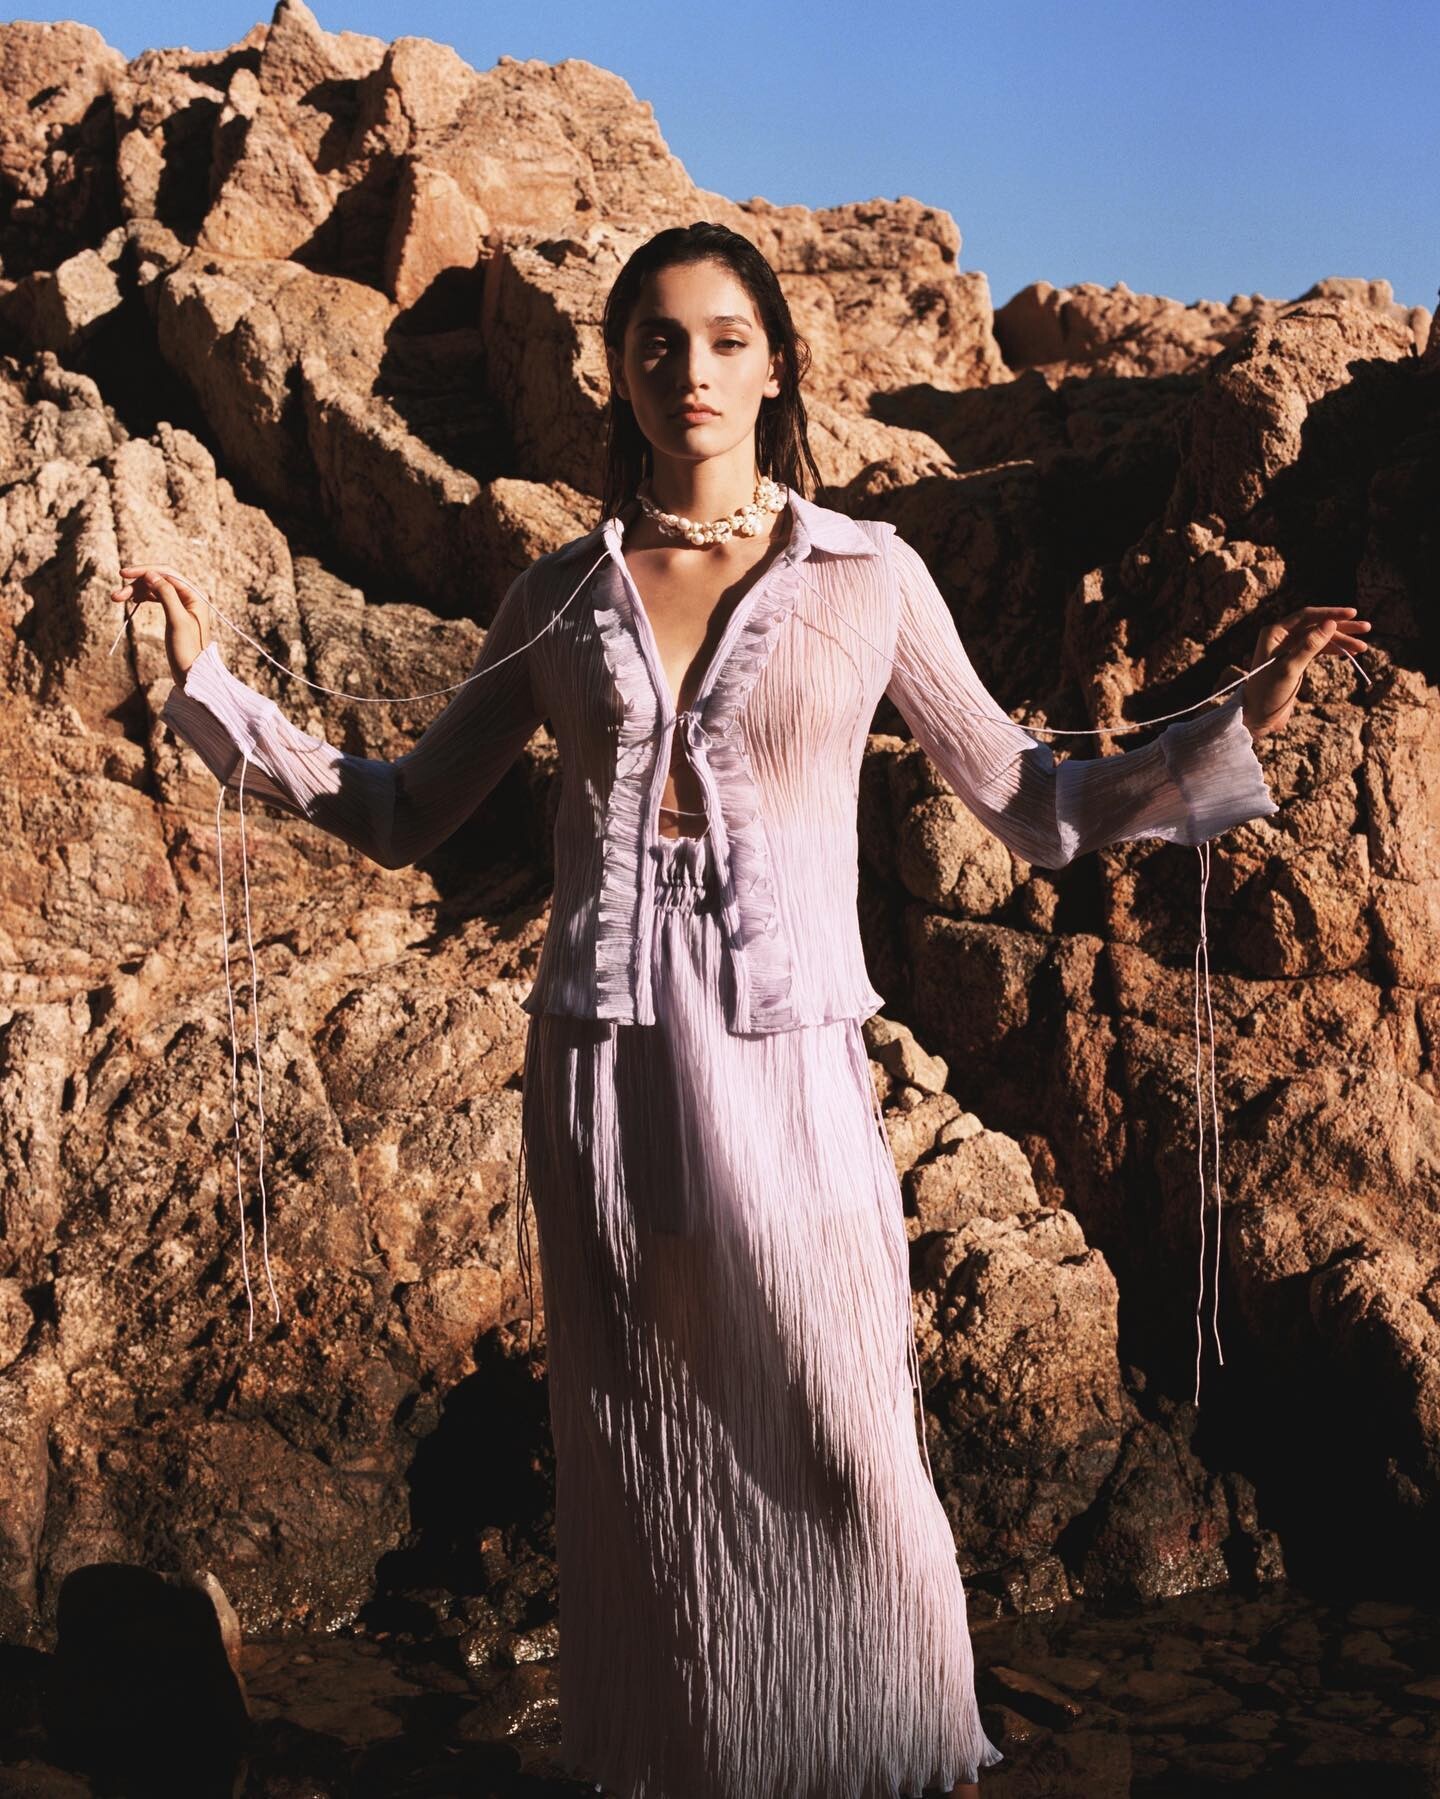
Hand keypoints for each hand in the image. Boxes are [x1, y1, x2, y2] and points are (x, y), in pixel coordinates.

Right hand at [110, 564, 214, 686]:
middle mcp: (190, 596)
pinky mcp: (175, 614)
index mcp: (195, 595)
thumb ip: (166, 595)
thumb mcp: (177, 621)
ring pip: (156, 589)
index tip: (123, 574)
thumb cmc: (187, 650)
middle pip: (159, 580)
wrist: (193, 674)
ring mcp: (182, 605)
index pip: (167, 573)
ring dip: (136, 591)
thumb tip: (151, 574)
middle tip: (115, 596)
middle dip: (137, 584)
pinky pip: (157, 598)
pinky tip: (132, 600)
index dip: (144, 571)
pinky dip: (144, 597)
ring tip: (116, 598)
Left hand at [1242, 605, 1370, 739]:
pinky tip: (1349, 653)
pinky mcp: (1295, 660)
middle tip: (1366, 628)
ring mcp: (1288, 648)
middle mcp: (1280, 637)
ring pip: (1320, 638)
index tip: (1353, 614)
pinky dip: (1333, 651)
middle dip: (1341, 628)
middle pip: (1316, 625)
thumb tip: (1330, 624)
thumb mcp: (1290, 669)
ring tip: (1363, 647)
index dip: (1331, 614)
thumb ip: (1310, 645)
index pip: (1307, 616)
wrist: (1257, 716)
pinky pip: (1317, 650)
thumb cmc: (1268, 693)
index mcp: (1274, 633)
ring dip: (1341, 641)